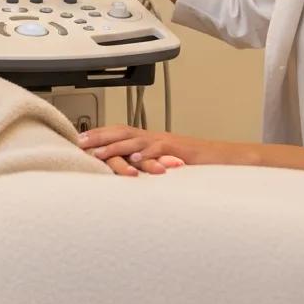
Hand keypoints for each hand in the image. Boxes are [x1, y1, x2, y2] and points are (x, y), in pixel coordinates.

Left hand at [78, 125, 238, 172]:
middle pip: (123, 131)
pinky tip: (135, 160)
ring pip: (137, 140)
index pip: (119, 132)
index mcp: (149, 140)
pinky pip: (161, 151)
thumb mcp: (164, 164)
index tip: (79, 140)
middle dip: (100, 136)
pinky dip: (147, 155)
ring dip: (116, 146)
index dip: (99, 135)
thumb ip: (146, 165)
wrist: (224, 160)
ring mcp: (167, 143)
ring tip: (98, 153)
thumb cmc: (194, 165)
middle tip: (80, 143)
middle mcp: (155, 138)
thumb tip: (126, 172)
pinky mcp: (180, 151)